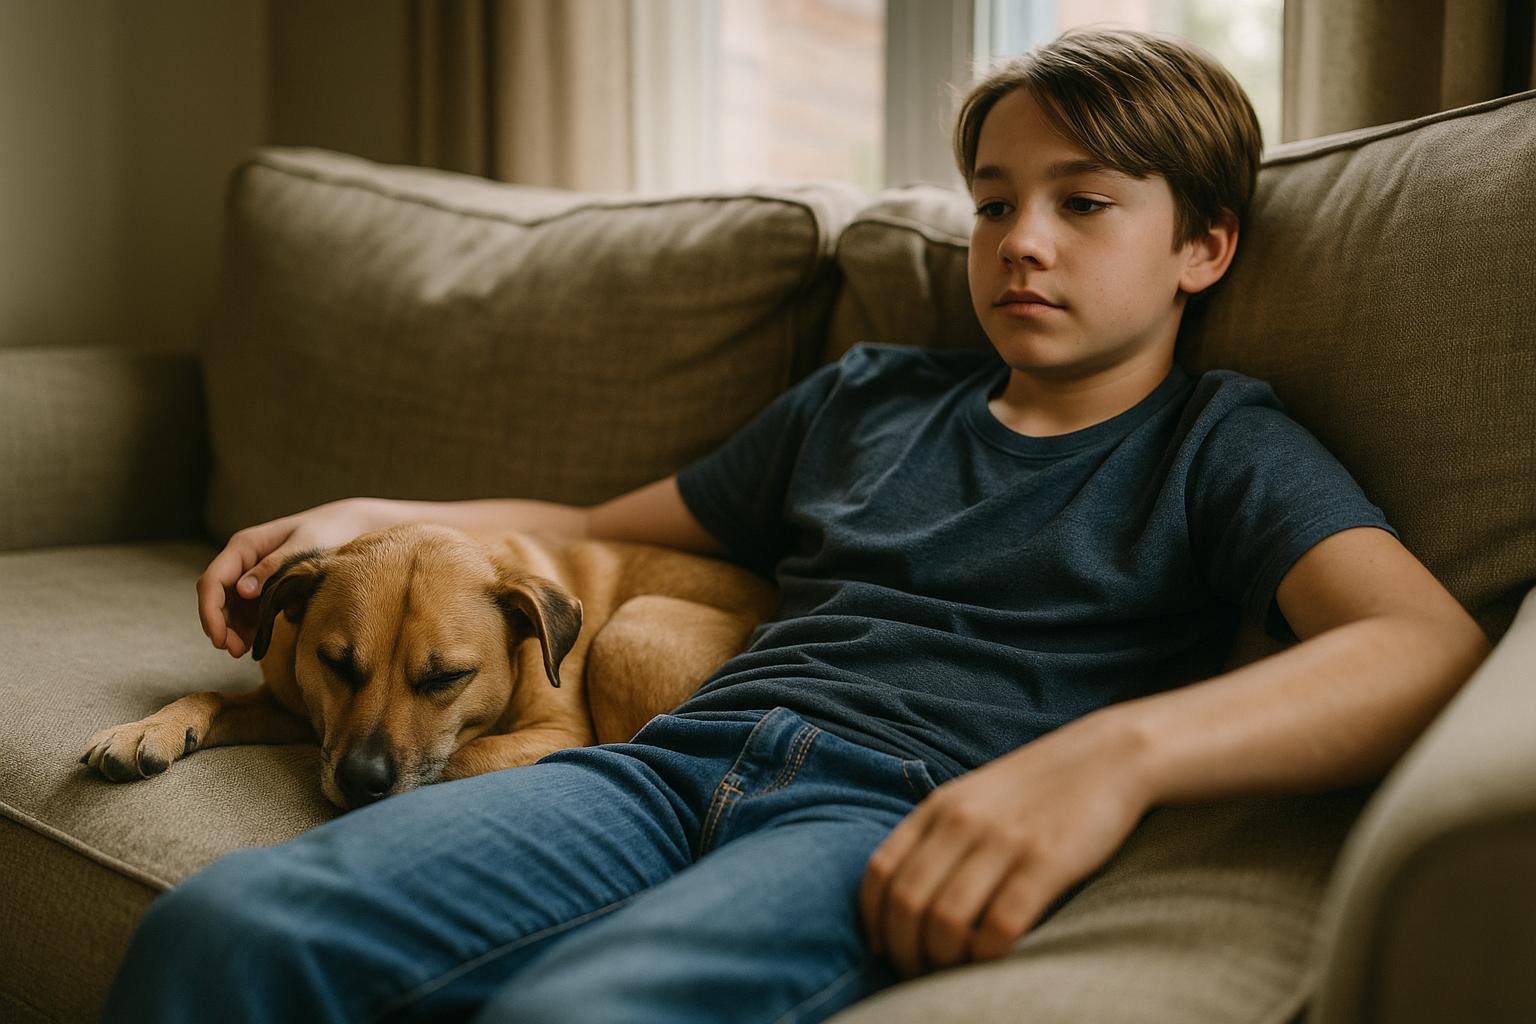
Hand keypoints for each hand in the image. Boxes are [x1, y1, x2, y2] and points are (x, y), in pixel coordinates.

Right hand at [196, 498, 388, 657]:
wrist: (349, 525)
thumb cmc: (326, 530)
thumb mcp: (303, 547)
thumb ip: (274, 567)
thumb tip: (242, 590)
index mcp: (244, 546)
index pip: (212, 581)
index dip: (209, 612)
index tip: (220, 639)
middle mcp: (242, 560)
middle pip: (216, 597)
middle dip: (219, 625)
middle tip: (234, 651)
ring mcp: (252, 574)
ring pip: (229, 607)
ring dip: (231, 630)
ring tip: (242, 652)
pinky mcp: (265, 587)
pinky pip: (248, 610)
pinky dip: (246, 627)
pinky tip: (253, 643)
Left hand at [859, 712, 1150, 978]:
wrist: (1108, 755)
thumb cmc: (1037, 788)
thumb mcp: (973, 797)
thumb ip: (937, 836)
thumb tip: (904, 899)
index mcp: (939, 807)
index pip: (881, 872)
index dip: (873, 920)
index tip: (881, 948)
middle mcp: (962, 822)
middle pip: (907, 903)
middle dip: (905, 950)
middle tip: (919, 971)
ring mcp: (1004, 840)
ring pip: (946, 920)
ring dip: (944, 958)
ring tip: (955, 968)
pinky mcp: (1047, 861)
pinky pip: (1001, 924)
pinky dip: (988, 953)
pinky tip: (994, 956)